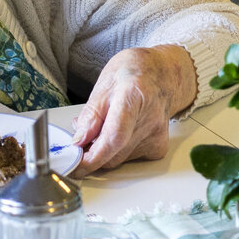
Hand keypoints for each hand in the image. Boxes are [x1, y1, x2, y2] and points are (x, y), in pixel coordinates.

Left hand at [71, 44, 196, 172]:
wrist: (162, 73)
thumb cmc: (134, 73)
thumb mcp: (104, 84)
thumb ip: (90, 115)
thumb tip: (79, 142)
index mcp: (134, 96)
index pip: (114, 137)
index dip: (93, 157)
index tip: (76, 166)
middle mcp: (151, 118)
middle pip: (114, 153)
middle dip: (92, 153)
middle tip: (82, 139)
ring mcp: (158, 134)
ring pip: (120, 159)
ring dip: (104, 151)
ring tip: (104, 126)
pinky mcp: (159, 146)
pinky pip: (130, 158)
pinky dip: (118, 151)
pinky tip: (120, 133)